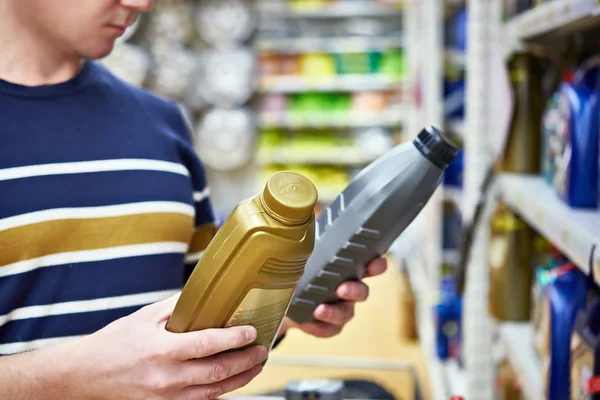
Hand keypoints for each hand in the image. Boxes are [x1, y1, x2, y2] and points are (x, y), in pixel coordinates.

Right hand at [58, 293, 265, 399]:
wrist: (87, 374)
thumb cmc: (115, 342)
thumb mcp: (145, 316)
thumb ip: (178, 306)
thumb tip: (206, 295)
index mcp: (161, 349)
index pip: (208, 344)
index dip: (234, 339)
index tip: (251, 332)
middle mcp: (166, 377)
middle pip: (217, 372)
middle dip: (245, 362)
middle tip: (262, 351)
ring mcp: (166, 396)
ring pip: (213, 391)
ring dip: (239, 380)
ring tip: (255, 367)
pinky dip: (219, 392)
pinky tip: (231, 383)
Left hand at [282, 257, 387, 337]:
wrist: (286, 299)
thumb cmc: (302, 273)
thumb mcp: (306, 256)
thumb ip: (311, 247)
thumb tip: (306, 229)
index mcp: (348, 269)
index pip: (369, 266)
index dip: (376, 265)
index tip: (374, 264)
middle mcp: (349, 290)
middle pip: (362, 292)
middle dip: (355, 291)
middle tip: (342, 289)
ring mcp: (341, 309)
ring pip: (345, 313)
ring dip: (334, 312)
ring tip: (320, 310)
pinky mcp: (329, 326)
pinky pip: (328, 329)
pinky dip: (318, 327)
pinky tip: (307, 322)